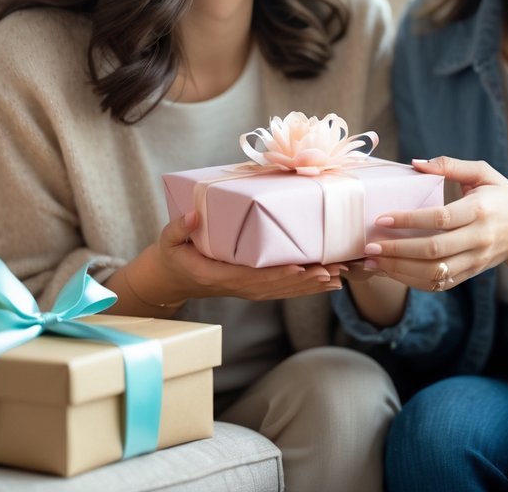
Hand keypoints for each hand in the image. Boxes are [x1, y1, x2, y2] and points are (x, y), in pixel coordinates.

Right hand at [151, 210, 345, 301]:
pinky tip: (328, 283)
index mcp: (217, 275)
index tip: (300, 268)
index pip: (252, 276)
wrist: (174, 278)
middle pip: (276, 286)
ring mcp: (246, 289)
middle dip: (306, 279)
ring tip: (339, 274)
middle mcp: (236, 286)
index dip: (277, 274)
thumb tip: (192, 216)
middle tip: (334, 269)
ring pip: (284, 291)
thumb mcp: (168, 240)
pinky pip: (282, 291)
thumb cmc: (174, 255)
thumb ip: (178, 228)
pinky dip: (306, 288)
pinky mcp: (254, 288)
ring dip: (312, 285)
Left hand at [363, 156, 507, 291]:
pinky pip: (438, 284)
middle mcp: (478, 239)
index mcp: (480, 211)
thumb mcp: (484, 173)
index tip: (381, 218)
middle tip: (369, 245)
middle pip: (433, 250)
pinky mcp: (470, 274)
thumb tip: (416, 163)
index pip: (441, 219)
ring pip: (433, 273)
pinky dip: (412, 281)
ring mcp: (474, 260)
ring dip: (399, 270)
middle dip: (397, 249)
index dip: (409, 220)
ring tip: (372, 261)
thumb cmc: (502, 198)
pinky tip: (391, 271)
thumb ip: (451, 165)